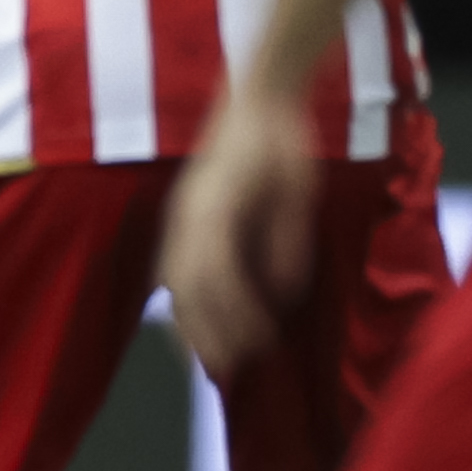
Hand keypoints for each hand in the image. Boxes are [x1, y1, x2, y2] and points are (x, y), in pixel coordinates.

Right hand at [163, 89, 321, 372]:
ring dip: (189, 326)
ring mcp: (180, 218)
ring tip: (209, 359)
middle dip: (206, 334)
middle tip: (230, 370)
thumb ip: (288, 244)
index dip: (234, 316)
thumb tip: (283, 294)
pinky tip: (192, 325)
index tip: (259, 344)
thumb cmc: (282, 143)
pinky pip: (173, 271)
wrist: (256, 100)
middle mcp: (187, 218)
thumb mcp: (298, 194)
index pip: (216, 276)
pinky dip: (182, 304)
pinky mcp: (183, 219)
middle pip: (186, 289)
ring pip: (174, 285)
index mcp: (215, 209)